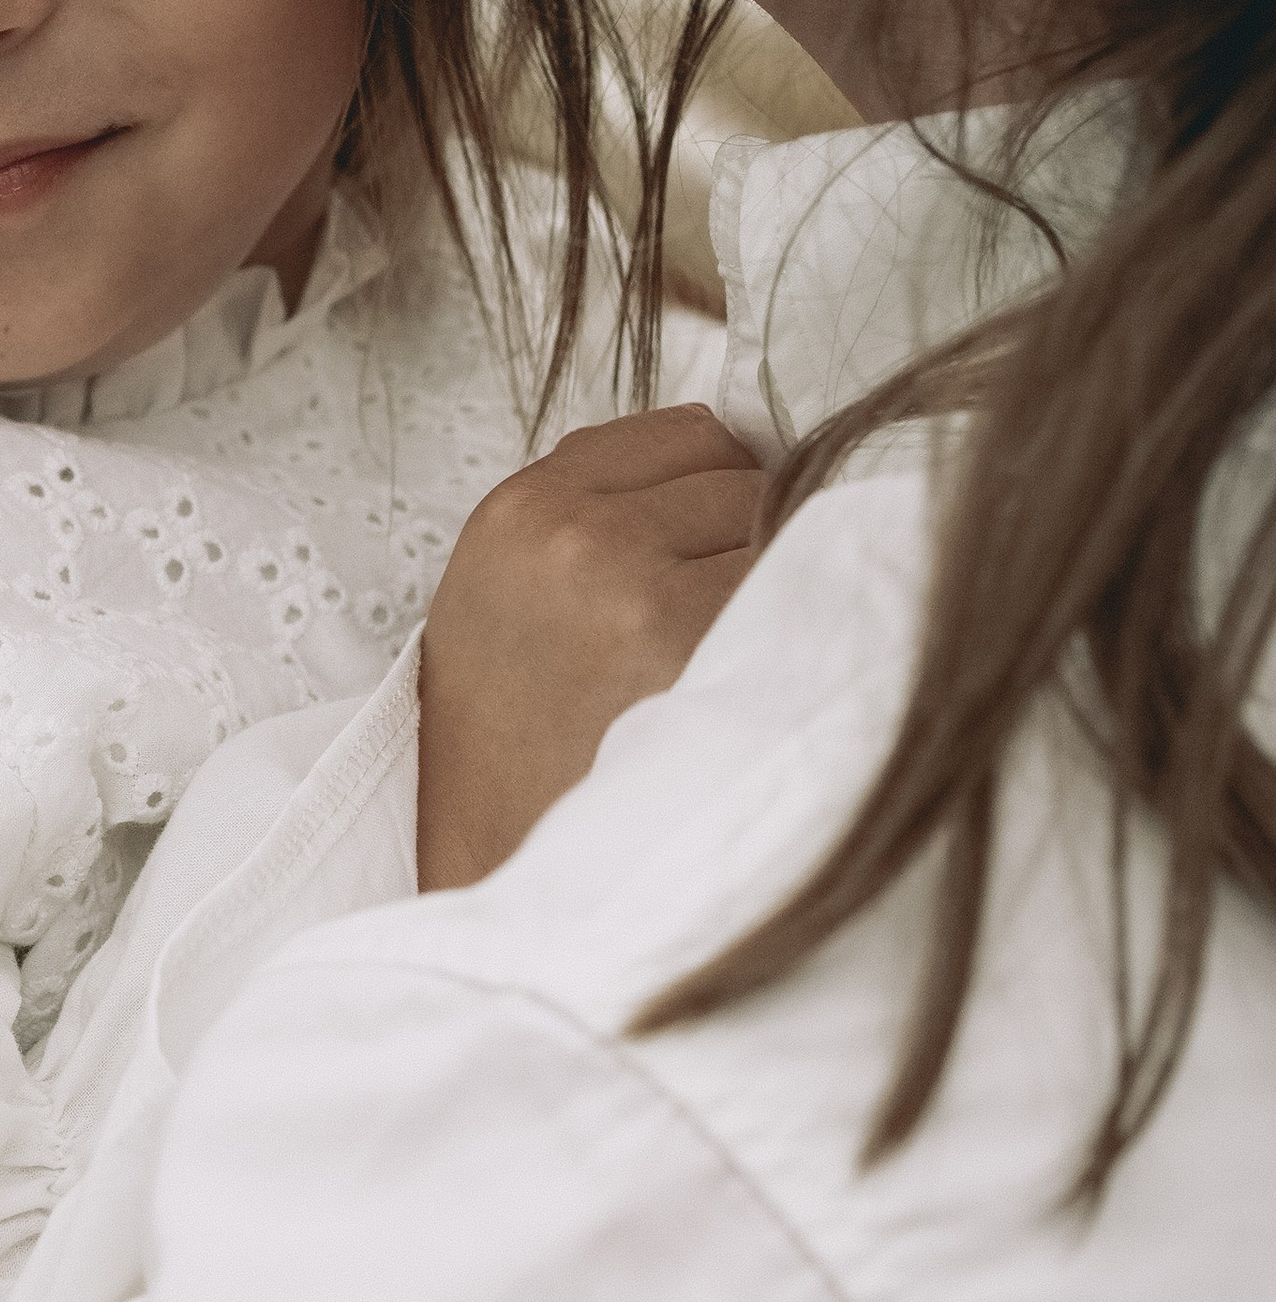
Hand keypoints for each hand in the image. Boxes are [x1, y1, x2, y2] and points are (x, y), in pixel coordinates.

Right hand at [416, 405, 762, 892]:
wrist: (497, 869)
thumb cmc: (514, 746)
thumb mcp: (511, 597)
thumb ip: (596, 515)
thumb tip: (745, 458)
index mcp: (519, 511)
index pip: (687, 431)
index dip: (722, 487)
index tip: (723, 544)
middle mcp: (570, 533)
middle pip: (742, 473)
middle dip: (750, 536)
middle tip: (716, 625)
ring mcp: (630, 585)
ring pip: (780, 525)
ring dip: (781, 583)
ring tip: (729, 660)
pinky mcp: (688, 645)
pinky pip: (799, 591)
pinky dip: (803, 632)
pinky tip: (756, 687)